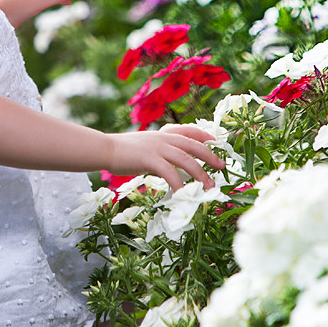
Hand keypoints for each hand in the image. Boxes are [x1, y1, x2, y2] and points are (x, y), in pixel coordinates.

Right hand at [107, 126, 223, 190]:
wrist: (104, 149)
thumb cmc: (122, 151)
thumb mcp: (145, 146)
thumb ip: (159, 152)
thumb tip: (171, 166)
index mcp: (162, 133)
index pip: (189, 130)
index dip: (205, 135)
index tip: (216, 142)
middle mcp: (163, 138)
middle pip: (193, 145)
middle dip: (210, 155)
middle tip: (222, 166)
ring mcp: (157, 147)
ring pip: (186, 159)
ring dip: (201, 174)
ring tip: (210, 186)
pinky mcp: (150, 159)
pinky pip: (170, 173)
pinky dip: (179, 184)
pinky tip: (184, 195)